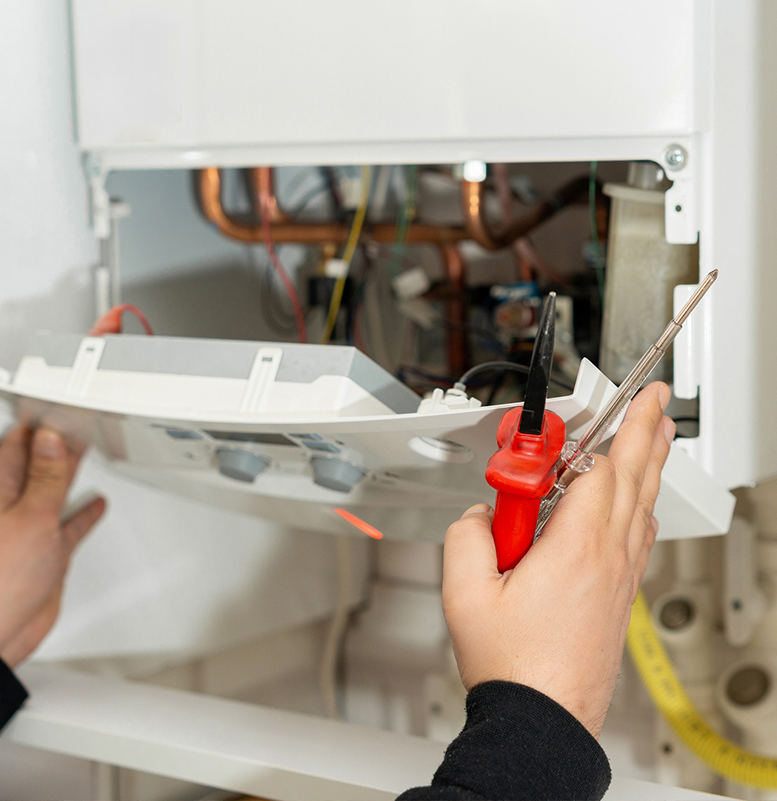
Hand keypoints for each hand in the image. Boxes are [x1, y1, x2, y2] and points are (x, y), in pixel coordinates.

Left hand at [0, 426, 104, 666]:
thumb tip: (51, 439)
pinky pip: (69, 528)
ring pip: (53, 494)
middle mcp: (11, 510)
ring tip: (84, 454)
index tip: (55, 408)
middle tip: (72, 422)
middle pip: (38, 466)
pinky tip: (94, 505)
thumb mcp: (30, 518)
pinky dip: (83, 515)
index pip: (19, 448)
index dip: (37, 427)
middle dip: (54, 444)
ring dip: (68, 475)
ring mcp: (29, 533)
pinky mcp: (46, 556)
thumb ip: (45, 479)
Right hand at [443, 382, 673, 737]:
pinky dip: (641, 505)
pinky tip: (637, 503)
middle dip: (647, 431)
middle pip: (634, 479)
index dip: (601, 434)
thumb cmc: (514, 667)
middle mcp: (608, 559)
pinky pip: (638, 537)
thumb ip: (465, 536)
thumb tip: (479, 514)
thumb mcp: (463, 594)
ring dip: (650, 465)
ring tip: (656, 438)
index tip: (612, 404)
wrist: (543, 721)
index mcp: (575, 548)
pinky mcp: (619, 598)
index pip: (598, 472)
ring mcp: (619, 579)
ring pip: (642, 506)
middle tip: (658, 401)